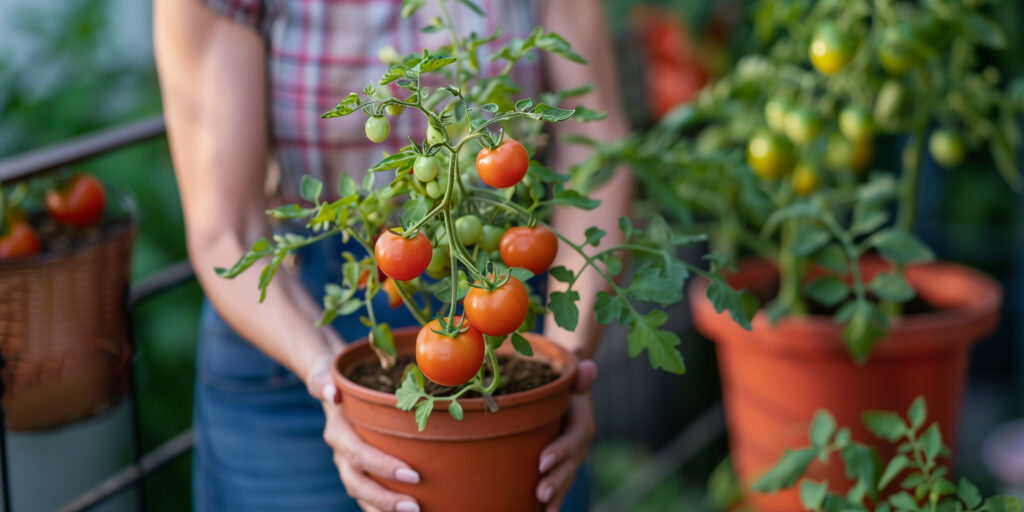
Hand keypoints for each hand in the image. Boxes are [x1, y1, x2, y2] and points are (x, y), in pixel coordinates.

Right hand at [308, 354, 422, 511]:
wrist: (326, 384)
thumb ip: (323, 380)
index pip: (359, 454)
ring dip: (383, 508)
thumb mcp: (326, 372)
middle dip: (385, 498)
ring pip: (362, 493)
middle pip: (359, 483)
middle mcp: (341, 453)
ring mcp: (348, 464)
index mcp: (337, 432)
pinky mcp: (357, 469)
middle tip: (415, 507)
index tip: (413, 475)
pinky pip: (367, 494)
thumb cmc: (334, 376)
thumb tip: (330, 393)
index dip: (383, 467)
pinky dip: (381, 507)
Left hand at [535, 360, 596, 511]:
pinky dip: (552, 500)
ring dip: (556, 495)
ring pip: (566, 479)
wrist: (568, 394)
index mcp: (582, 425)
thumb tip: (587, 365)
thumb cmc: (564, 384)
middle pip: (570, 466)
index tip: (542, 461)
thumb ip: (578, 375)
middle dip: (557, 481)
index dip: (560, 451)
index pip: (573, 440)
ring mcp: (571, 460)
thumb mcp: (570, 377)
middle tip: (541, 493)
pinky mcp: (562, 467)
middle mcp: (579, 446)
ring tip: (543, 508)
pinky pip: (559, 485)